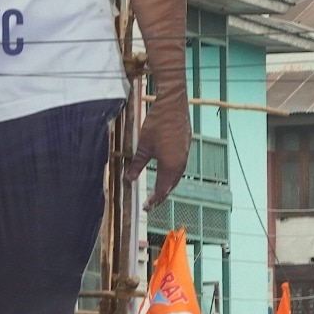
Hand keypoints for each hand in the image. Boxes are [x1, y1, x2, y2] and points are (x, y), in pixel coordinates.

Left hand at [130, 89, 191, 208]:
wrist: (173, 106)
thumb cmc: (157, 124)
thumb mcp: (143, 147)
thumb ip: (136, 165)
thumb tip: (128, 179)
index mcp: (170, 166)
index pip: (162, 190)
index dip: (154, 200)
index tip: (145, 207)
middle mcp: (180, 163)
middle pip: (171, 186)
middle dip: (160, 196)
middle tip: (151, 204)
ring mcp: (184, 155)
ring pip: (176, 177)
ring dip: (167, 186)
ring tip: (157, 193)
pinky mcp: (185, 148)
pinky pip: (179, 168)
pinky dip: (171, 176)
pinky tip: (165, 175)